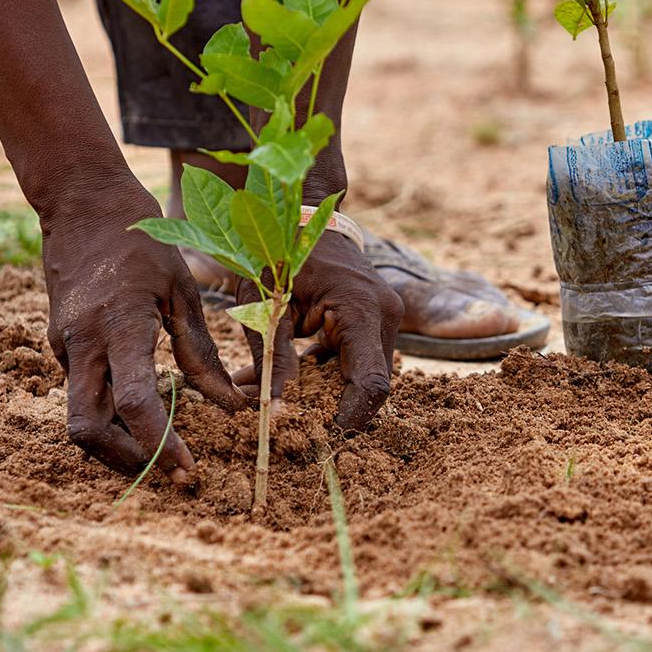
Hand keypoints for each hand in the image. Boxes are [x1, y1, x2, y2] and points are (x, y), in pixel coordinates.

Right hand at [41, 179, 246, 479]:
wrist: (80, 201)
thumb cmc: (140, 239)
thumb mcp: (181, 289)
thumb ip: (200, 352)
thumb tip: (230, 406)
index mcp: (119, 325)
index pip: (134, 403)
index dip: (160, 444)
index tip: (189, 468)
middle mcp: (81, 343)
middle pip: (87, 429)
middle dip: (126, 462)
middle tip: (170, 474)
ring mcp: (64, 346)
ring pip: (80, 418)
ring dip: (117, 444)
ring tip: (162, 452)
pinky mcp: (61, 345)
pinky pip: (82, 394)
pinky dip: (110, 415)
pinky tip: (143, 415)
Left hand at [234, 230, 401, 429]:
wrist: (303, 212)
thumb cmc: (279, 251)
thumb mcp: (266, 305)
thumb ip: (273, 358)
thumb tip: (274, 409)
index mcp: (361, 310)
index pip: (371, 383)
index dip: (350, 418)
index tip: (321, 439)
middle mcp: (385, 314)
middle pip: (372, 384)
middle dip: (334, 410)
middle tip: (293, 428)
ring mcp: (385, 316)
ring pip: (365, 375)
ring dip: (326, 393)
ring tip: (277, 399)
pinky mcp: (375, 319)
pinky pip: (358, 359)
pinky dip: (326, 374)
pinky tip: (288, 378)